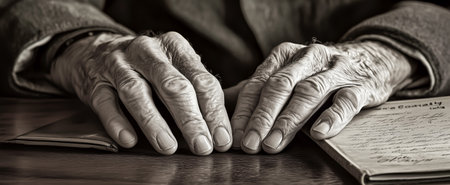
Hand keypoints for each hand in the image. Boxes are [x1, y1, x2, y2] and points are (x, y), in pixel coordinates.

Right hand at [50, 32, 231, 154]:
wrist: (96, 52)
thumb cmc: (148, 68)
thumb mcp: (175, 68)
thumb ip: (197, 91)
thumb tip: (222, 131)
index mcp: (175, 46)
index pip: (201, 80)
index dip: (214, 111)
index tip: (222, 140)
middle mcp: (147, 50)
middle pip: (173, 85)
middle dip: (190, 118)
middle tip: (202, 146)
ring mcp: (118, 64)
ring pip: (137, 92)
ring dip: (154, 122)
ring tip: (168, 146)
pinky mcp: (95, 81)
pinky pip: (105, 102)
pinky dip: (117, 121)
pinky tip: (129, 139)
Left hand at [231, 41, 414, 153]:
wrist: (370, 60)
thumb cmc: (317, 73)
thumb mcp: (287, 74)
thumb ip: (257, 89)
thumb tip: (222, 107)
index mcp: (285, 55)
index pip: (258, 83)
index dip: (244, 111)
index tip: (234, 136)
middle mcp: (308, 58)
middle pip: (280, 87)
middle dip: (262, 117)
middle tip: (250, 144)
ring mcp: (335, 70)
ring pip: (308, 93)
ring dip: (288, 120)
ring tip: (273, 144)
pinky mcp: (360, 86)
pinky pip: (345, 101)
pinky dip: (331, 117)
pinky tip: (318, 133)